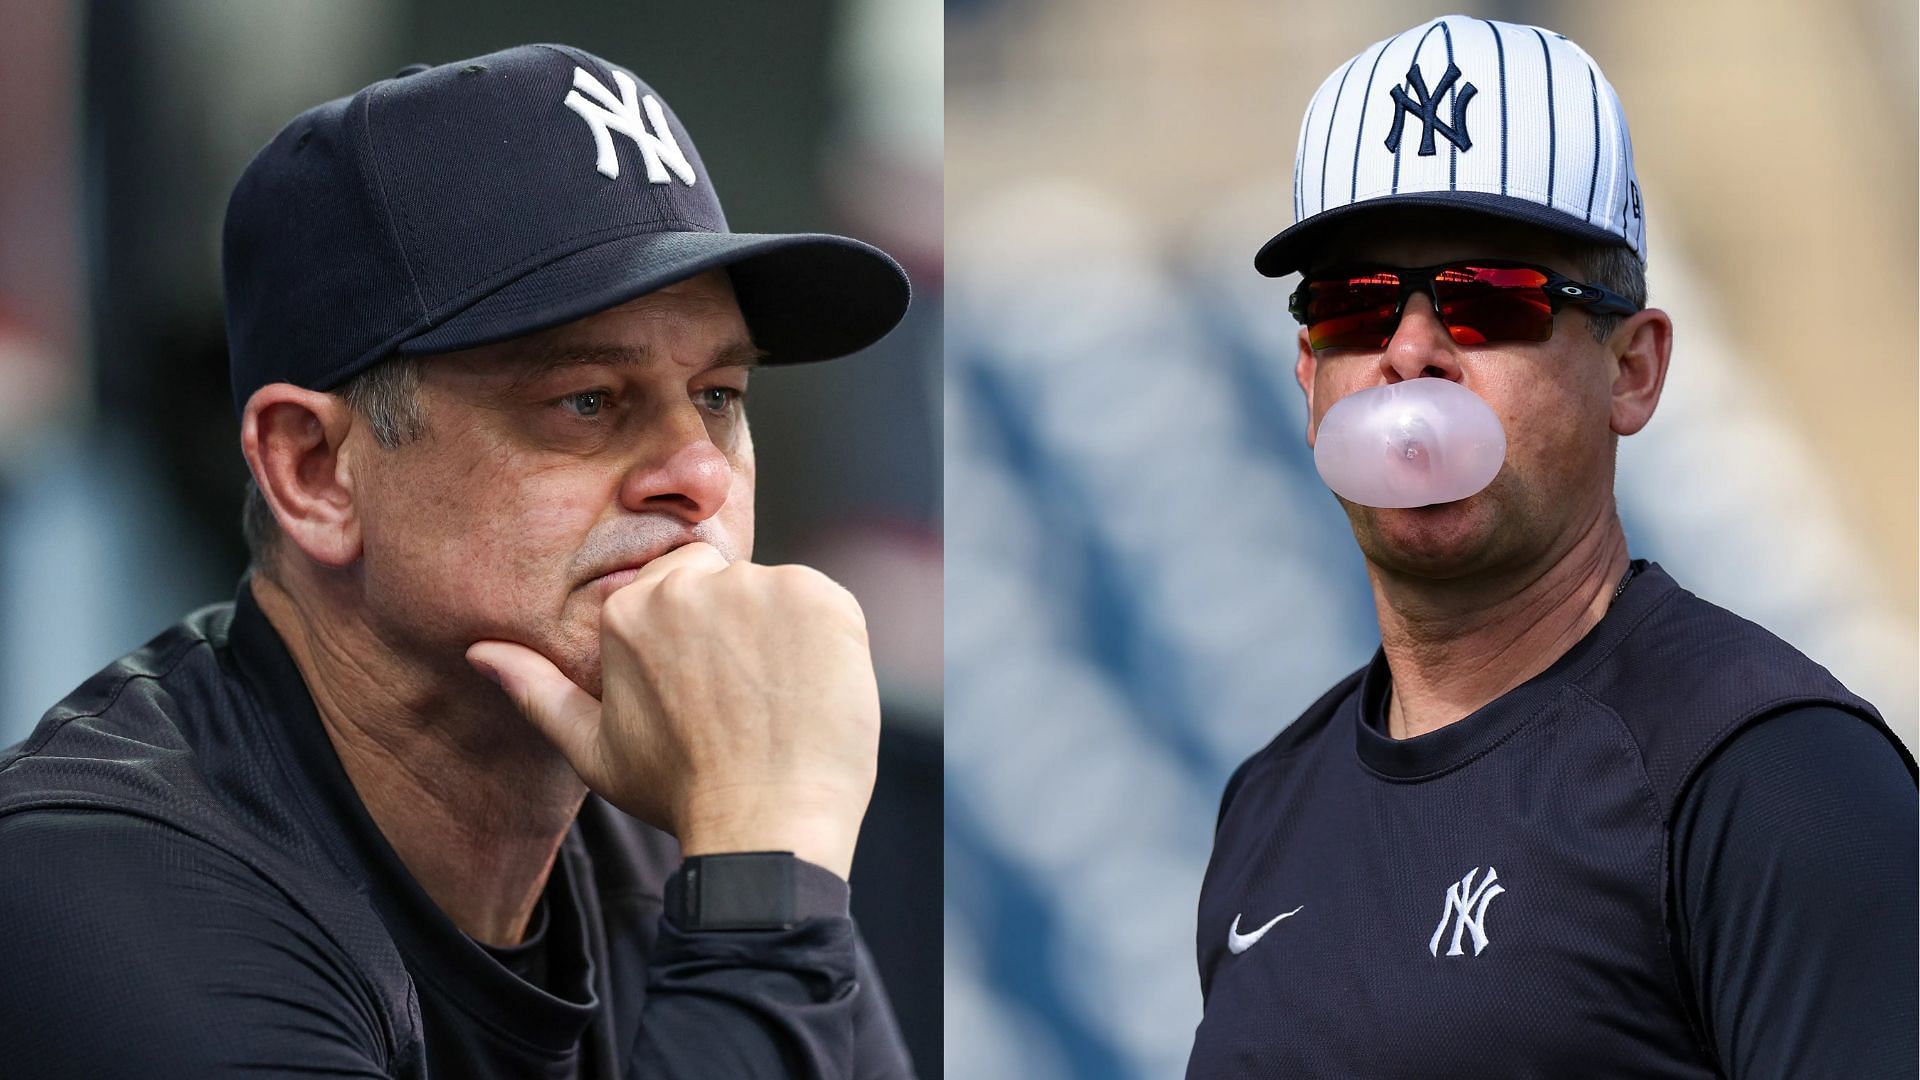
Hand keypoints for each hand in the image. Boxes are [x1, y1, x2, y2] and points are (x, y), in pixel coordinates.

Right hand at [466, 543, 880, 879]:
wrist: (765, 827)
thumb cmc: (679, 794)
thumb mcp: (593, 748)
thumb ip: (537, 691)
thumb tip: (481, 652)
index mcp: (631, 609)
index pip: (677, 581)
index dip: (699, 634)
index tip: (710, 684)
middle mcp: (691, 584)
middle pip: (727, 581)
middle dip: (737, 627)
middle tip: (744, 699)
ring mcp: (760, 587)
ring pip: (778, 594)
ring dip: (784, 635)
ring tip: (777, 704)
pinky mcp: (821, 598)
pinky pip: (826, 605)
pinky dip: (827, 642)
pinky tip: (811, 693)